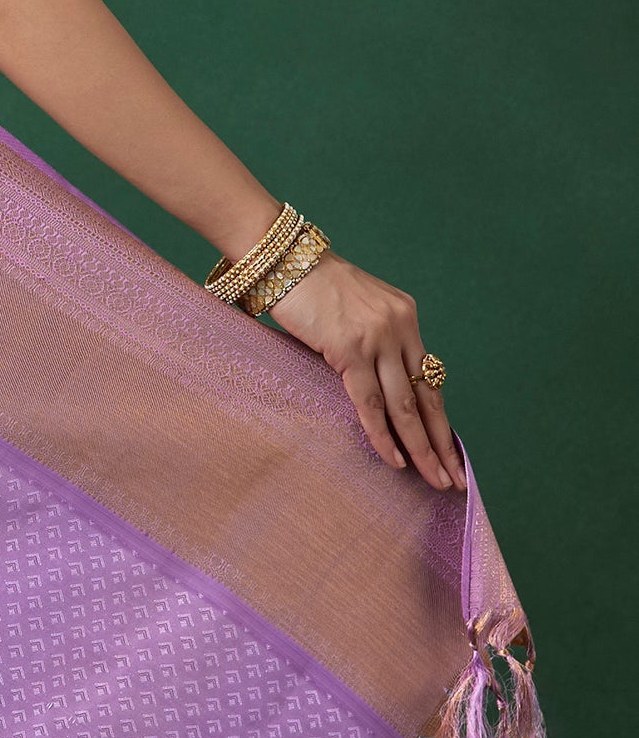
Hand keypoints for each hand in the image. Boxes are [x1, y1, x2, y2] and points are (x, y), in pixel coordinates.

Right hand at [263, 250, 464, 490]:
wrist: (283, 258)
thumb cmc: (310, 285)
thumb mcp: (356, 309)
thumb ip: (374, 341)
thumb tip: (377, 386)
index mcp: (406, 317)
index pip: (430, 378)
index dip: (441, 419)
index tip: (452, 452)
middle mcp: (400, 327)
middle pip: (428, 397)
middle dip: (442, 443)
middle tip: (455, 479)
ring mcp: (377, 339)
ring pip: (405, 406)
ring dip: (422, 448)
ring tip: (434, 480)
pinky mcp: (350, 349)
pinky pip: (370, 403)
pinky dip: (384, 435)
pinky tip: (395, 460)